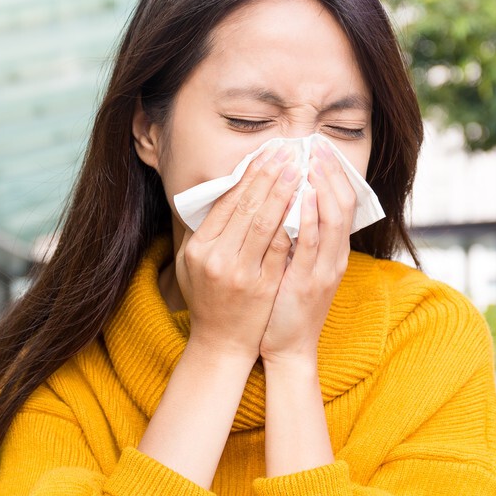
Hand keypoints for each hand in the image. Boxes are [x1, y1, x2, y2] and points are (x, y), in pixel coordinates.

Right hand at [177, 144, 303, 365]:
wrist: (221, 344)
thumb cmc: (207, 299)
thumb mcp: (189, 264)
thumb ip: (203, 231)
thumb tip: (221, 193)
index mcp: (199, 248)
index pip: (226, 202)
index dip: (248, 175)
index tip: (265, 154)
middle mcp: (217, 258)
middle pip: (247, 207)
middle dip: (269, 175)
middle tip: (287, 152)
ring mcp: (240, 273)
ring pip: (266, 223)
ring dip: (284, 192)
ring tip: (298, 169)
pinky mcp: (263, 287)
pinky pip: (281, 249)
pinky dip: (293, 224)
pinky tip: (305, 204)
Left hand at [260, 141, 356, 367]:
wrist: (287, 348)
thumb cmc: (285, 306)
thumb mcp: (296, 266)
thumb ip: (296, 237)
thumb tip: (284, 202)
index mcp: (331, 252)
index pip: (340, 204)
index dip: (333, 175)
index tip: (319, 150)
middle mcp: (333, 257)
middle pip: (341, 205)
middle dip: (330, 173)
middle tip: (317, 145)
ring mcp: (323, 270)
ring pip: (331, 220)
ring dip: (322, 187)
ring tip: (311, 160)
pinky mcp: (308, 283)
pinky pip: (311, 245)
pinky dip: (310, 218)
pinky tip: (303, 197)